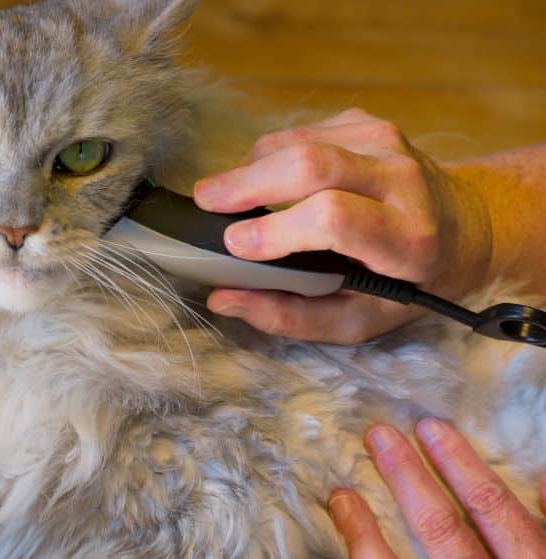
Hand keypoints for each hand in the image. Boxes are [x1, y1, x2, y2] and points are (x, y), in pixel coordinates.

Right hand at [193, 108, 493, 343]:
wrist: (470, 227)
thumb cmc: (407, 283)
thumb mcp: (359, 319)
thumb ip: (291, 316)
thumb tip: (224, 300)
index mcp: (405, 238)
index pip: (333, 217)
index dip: (275, 229)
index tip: (233, 243)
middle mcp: (401, 181)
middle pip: (310, 165)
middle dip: (246, 182)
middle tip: (205, 201)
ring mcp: (386, 143)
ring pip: (297, 141)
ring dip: (251, 168)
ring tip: (229, 197)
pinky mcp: (367, 123)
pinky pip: (299, 131)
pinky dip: (269, 156)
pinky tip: (267, 181)